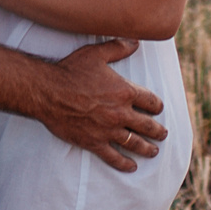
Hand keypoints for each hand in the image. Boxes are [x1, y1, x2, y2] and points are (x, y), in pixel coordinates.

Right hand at [30, 38, 165, 171]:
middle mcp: (120, 113)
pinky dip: (124, 164)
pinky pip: (113, 157)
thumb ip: (118, 47)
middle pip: (147, 125)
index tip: (158, 109)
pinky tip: (131, 167)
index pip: (151, 101)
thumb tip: (136, 42)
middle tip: (163, 134)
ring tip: (154, 152)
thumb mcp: (96, 54)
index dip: (157, 106)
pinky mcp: (94, 142)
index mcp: (125, 91)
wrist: (47, 92)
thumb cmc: (70, 70)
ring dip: (147, 148)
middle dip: (158, 131)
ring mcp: (108, 130)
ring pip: (134, 143)